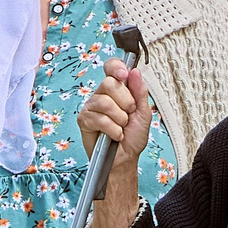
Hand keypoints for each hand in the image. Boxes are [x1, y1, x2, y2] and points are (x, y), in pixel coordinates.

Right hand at [78, 58, 151, 227]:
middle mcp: (102, 95)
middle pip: (109, 83)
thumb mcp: (143, 113)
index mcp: (117, 89)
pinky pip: (98, 118)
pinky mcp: (84, 120)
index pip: (111, 67)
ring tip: (122, 128)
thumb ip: (140, 92)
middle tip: (129, 115)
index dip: (116, 67)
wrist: (124, 159)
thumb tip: (135, 72)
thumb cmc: (133, 138)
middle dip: (125, 101)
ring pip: (105, 102)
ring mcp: (91, 106)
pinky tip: (114, 135)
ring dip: (119, 119)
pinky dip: (112, 129)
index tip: (124, 75)